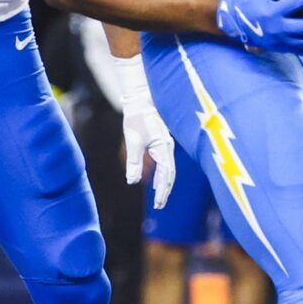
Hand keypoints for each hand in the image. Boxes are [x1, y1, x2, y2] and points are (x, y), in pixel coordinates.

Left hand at [115, 55, 176, 208]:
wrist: (141, 97)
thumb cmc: (136, 117)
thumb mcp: (132, 140)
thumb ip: (134, 162)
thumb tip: (132, 182)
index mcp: (164, 148)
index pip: (166, 176)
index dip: (162, 192)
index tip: (158, 205)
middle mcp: (168, 147)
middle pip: (170, 174)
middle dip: (165, 191)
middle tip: (159, 206)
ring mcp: (167, 144)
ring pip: (169, 169)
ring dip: (164, 183)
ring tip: (159, 196)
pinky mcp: (162, 141)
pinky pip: (166, 161)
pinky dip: (163, 173)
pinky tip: (158, 178)